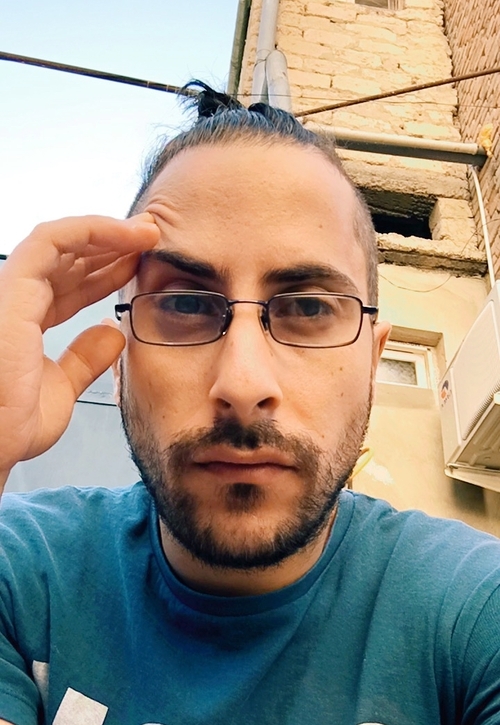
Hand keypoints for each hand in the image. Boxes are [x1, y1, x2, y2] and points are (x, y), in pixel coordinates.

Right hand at [0, 214, 159, 490]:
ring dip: (109, 232)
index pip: (70, 285)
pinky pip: (51, 241)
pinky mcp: (11, 289)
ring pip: (61, 241)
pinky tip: (128, 234)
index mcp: (25, 323)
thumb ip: (84, 359)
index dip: (107, 271)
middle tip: (153, 238)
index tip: (143, 265)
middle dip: (112, 245)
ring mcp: (11, 293)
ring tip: (149, 232)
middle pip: (68, 259)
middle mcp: (16, 302)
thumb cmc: (13, 428)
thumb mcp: (62, 388)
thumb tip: (111, 332)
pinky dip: (92, 230)